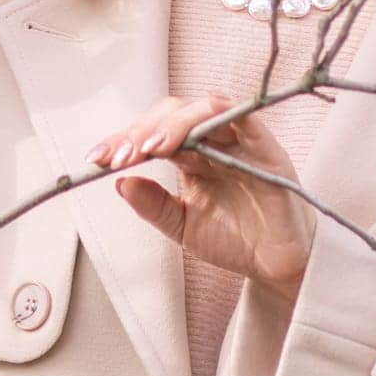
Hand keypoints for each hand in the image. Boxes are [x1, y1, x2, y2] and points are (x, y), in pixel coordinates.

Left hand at [86, 92, 317, 302]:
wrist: (278, 266)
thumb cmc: (236, 240)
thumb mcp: (183, 226)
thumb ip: (154, 205)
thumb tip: (119, 181)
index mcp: (192, 155)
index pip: (153, 133)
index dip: (124, 140)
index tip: (96, 158)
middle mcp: (214, 141)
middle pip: (172, 114)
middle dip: (140, 130)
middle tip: (119, 156)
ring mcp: (240, 140)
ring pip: (202, 109)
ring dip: (170, 124)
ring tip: (147, 149)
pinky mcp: (266, 146)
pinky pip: (243, 116)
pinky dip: (216, 114)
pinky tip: (191, 130)